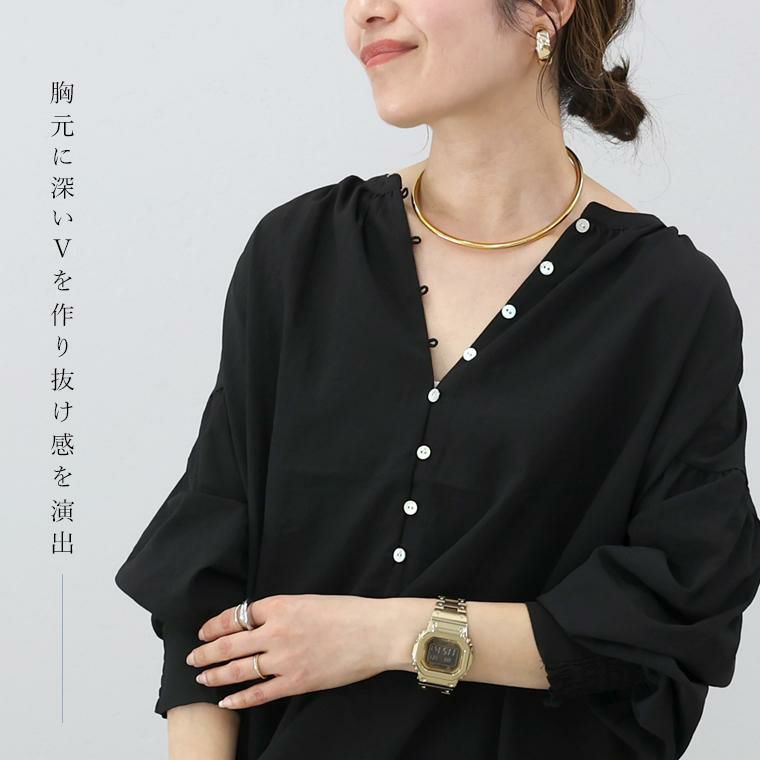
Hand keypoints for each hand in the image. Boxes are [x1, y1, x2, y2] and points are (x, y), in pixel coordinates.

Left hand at [185, 594, 393, 708]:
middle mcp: (277, 631)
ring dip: (216, 674)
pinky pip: (260, 693)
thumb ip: (282, 612)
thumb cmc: (348, 613)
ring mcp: (285, 658)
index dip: (215, 625)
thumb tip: (259, 623)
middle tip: (192, 658)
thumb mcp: (309, 601)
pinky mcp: (297, 681)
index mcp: (280, 605)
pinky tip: (226, 701)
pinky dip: (239, 698)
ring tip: (202, 678)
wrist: (375, 632)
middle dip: (206, 652)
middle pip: (229, 643)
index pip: (237, 615)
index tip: (204, 631)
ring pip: (239, 669)